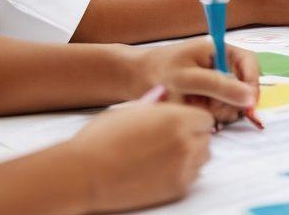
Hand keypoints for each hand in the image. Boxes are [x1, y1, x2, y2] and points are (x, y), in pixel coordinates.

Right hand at [62, 103, 212, 212]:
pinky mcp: (175, 189)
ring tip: (166, 156)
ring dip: (190, 156)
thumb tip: (168, 99)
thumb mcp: (135, 110)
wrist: (83, 172)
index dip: (194, 121)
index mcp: (179, 118)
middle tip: (173, 141)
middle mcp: (186, 142)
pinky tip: (161, 170)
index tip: (184, 124)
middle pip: (206, 139)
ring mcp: (182, 168)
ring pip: (201, 159)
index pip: (205, 119)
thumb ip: (159, 107)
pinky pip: (191, 178)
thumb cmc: (104, 138)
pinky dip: (182, 174)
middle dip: (193, 138)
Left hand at [129, 38, 258, 125]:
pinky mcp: (203, 95)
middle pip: (242, 85)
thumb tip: (249, 98)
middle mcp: (220, 63)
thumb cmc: (158, 72)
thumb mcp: (188, 78)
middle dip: (232, 101)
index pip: (249, 63)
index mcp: (221, 50)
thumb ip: (219, 86)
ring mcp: (212, 80)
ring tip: (196, 108)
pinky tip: (192, 111)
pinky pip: (216, 107)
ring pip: (230, 99)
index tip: (249, 106)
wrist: (130, 79)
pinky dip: (208, 113)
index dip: (253, 84)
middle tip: (214, 112)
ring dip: (218, 109)